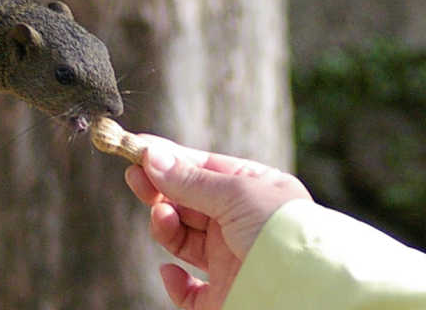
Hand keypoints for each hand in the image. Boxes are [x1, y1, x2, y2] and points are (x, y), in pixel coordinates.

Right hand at [124, 137, 310, 309]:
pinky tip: (170, 272)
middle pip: (187, 202)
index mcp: (253, 192)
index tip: (135, 148)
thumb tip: (151, 156)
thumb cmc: (284, 232)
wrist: (308, 292)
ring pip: (182, 240)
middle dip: (160, 190)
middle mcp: (241, 224)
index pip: (202, 169)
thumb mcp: (236, 194)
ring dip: (165, 226)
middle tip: (136, 179)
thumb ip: (190, 179)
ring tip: (162, 217)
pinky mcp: (224, 296)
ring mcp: (231, 261)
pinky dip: (174, 281)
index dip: (168, 158)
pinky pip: (189, 291)